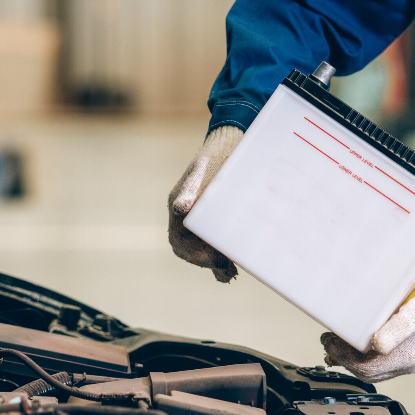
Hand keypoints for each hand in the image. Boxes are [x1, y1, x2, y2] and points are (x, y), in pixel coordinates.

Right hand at [168, 125, 243, 282]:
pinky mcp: (216, 219)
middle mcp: (186, 215)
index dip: (196, 255)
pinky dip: (222, 258)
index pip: (180, 241)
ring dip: (215, 264)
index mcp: (180, 204)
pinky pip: (214, 244)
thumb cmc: (220, 154)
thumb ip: (192, 189)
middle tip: (228, 270)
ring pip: (201, 249)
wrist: (234, 141)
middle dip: (206, 262)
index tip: (217, 260)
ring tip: (231, 272)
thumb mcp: (206, 168)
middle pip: (189, 250)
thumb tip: (181, 209)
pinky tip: (234, 267)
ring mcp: (200, 218)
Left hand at [321, 269, 414, 381]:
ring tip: (337, 343)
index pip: (367, 368)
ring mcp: (409, 360)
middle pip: (368, 372)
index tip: (330, 342)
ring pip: (374, 370)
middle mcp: (409, 363)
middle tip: (328, 341)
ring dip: (352, 359)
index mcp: (410, 355)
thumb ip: (396, 329)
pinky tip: (356, 345)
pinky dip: (364, 357)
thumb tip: (377, 346)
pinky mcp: (409, 353)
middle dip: (344, 359)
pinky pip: (382, 364)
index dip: (344, 358)